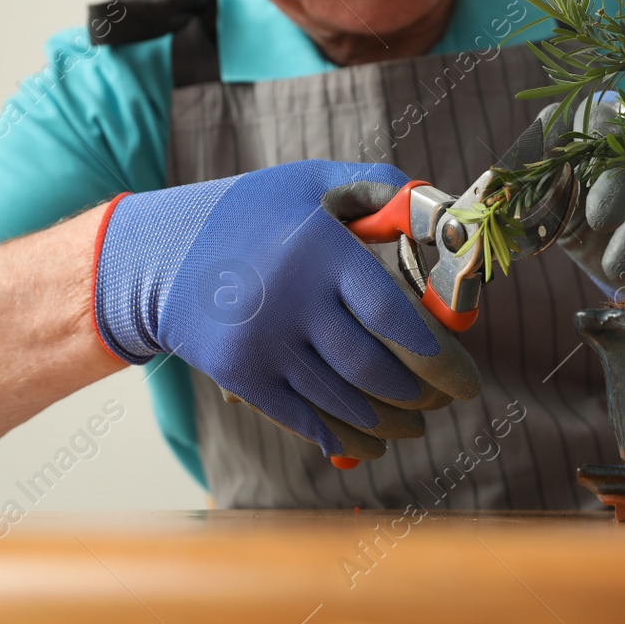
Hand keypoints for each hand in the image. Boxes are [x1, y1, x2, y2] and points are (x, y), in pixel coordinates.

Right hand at [91, 160, 479, 459]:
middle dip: (423, 395)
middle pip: (376, 368)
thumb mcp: (313, 181)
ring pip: (347, 401)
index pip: (395, 316)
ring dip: (392, 422)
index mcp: (320, 249)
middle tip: (447, 400)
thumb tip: (447, 217)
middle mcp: (293, 299)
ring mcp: (264, 343)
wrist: (159, 255)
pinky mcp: (242, 376)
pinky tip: (373, 442)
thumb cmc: (252, 212)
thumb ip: (382, 190)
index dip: (439, 356)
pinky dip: (347, 439)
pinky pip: (307, 420)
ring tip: (417, 422)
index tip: (466, 378)